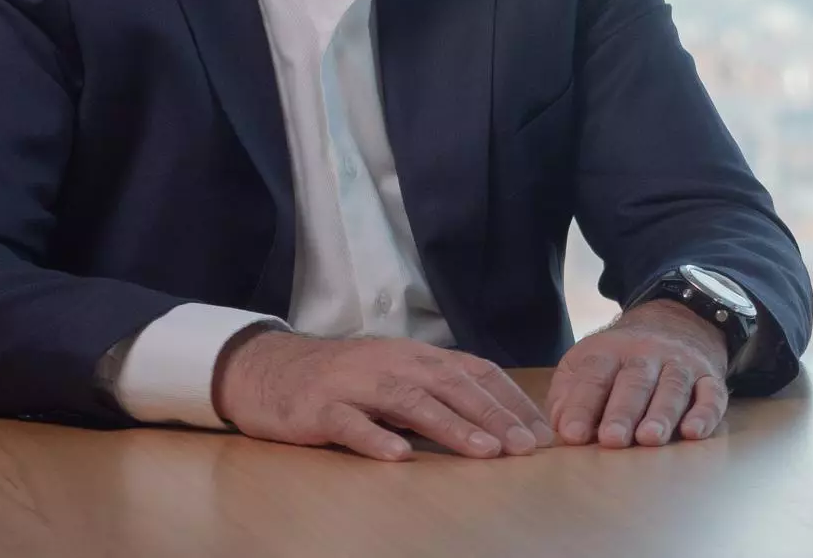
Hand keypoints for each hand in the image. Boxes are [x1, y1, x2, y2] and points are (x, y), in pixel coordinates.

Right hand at [212, 330, 552, 462]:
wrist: (271, 370)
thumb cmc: (345, 381)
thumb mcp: (398, 377)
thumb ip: (440, 393)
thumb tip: (497, 424)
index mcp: (417, 356)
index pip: (475, 373)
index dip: (510, 400)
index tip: (541, 431)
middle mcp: (394, 363)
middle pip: (452, 386)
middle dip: (493, 417)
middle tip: (526, 447)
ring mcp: (357, 384)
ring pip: (411, 402)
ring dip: (451, 427)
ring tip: (484, 452)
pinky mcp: (321, 407)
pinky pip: (351, 423)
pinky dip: (376, 438)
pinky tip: (399, 456)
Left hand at [547, 300, 729, 448]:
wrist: (676, 322)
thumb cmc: (621, 360)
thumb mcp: (587, 364)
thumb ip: (568, 395)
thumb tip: (561, 429)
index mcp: (609, 351)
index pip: (594, 375)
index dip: (582, 405)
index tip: (572, 434)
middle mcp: (646, 354)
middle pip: (634, 382)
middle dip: (622, 412)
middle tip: (611, 440)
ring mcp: (681, 364)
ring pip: (673, 387)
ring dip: (662, 413)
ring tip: (650, 439)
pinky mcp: (710, 377)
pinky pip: (711, 394)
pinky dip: (705, 413)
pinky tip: (694, 432)